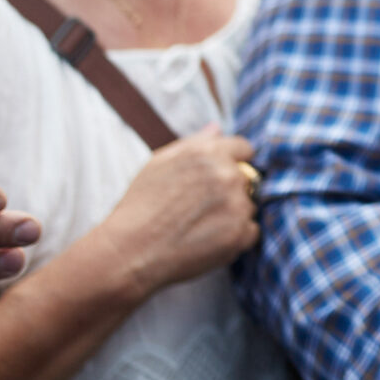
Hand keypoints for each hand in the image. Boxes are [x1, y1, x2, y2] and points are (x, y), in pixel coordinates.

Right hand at [94, 126, 258, 296]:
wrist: (129, 251)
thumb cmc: (139, 206)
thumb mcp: (159, 162)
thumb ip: (194, 142)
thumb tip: (217, 128)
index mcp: (209, 152)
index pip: (244, 149)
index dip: (232, 163)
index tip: (217, 180)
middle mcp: (227, 175)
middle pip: (248, 179)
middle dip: (231, 190)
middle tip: (200, 208)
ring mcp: (236, 205)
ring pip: (249, 206)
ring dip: (233, 215)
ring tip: (199, 226)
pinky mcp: (239, 234)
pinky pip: (251, 232)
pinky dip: (235, 238)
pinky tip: (208, 242)